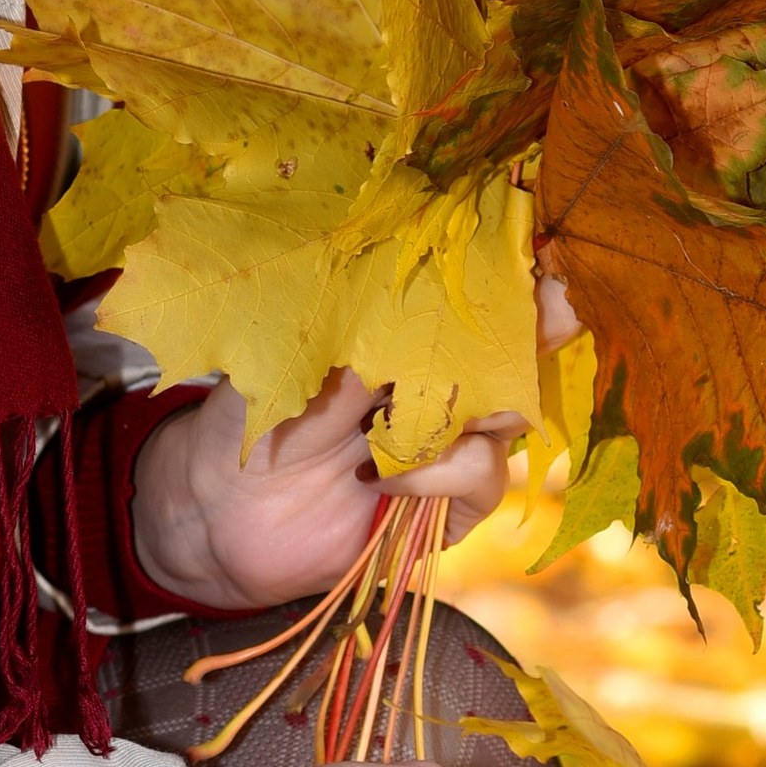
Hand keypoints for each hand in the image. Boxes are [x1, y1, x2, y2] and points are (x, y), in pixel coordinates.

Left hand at [128, 273, 585, 616]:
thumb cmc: (248, 419)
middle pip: (518, 350)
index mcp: (405, 336)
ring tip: (395, 418)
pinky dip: (440, 472)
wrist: (217, 512)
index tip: (539, 254)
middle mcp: (439, 386)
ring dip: (469, 407)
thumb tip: (418, 315)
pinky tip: (384, 475)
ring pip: (511, 413)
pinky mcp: (446, 506)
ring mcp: (448, 446)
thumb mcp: (295, 365)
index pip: (476, 298)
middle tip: (548, 306)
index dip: (515, 277)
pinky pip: (482, 478)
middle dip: (535, 328)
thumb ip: (361, 344)